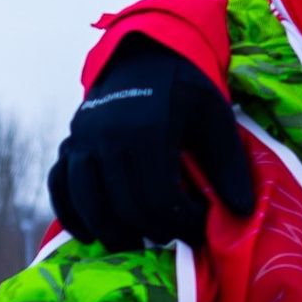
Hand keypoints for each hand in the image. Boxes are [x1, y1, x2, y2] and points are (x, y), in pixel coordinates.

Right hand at [48, 35, 257, 250]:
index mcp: (149, 128)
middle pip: (125, 205)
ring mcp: (82, 139)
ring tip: (137, 243)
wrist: (144, 59)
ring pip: (88, 202)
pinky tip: (92, 233)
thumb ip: (229, 165)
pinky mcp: (68, 143)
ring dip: (112, 232)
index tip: (198, 229)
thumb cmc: (186, 92)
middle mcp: (108, 135)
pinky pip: (59, 186)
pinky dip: (71, 214)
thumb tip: (242, 212)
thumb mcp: (216, 119)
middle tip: (173, 239)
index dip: (181, 223)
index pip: (160, 197)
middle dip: (153, 231)